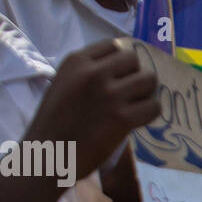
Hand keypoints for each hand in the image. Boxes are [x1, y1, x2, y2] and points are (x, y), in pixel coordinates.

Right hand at [26, 39, 158, 182]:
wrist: (47, 156)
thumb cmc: (54, 124)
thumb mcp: (64, 84)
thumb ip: (87, 73)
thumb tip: (122, 70)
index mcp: (76, 61)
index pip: (114, 45)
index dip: (121, 63)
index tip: (119, 78)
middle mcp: (94, 73)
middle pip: (134, 60)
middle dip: (135, 76)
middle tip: (129, 95)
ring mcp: (109, 94)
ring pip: (149, 80)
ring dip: (146, 94)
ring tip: (135, 107)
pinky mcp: (122, 117)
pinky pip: (154, 106)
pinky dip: (150, 114)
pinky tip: (138, 121)